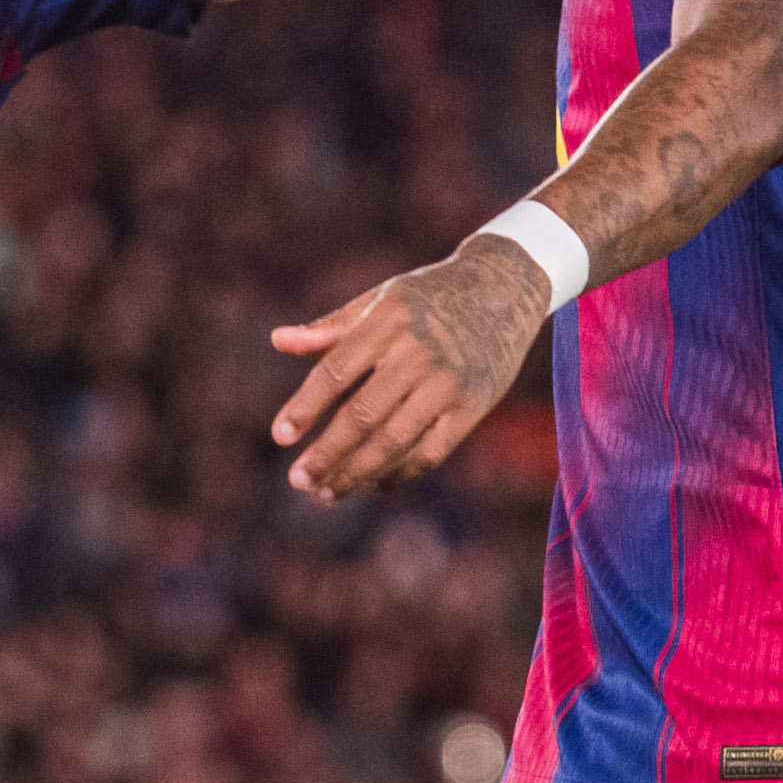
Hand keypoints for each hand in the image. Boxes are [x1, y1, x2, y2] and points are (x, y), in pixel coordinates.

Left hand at [268, 242, 556, 500]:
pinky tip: (371, 484)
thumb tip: (277, 341)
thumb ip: (330, 328)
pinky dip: (398, 474)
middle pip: (363, 415)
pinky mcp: (472, 407)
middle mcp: (418, 354)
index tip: (279, 437)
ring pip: (394, 441)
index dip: (305, 407)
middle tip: (297, 480)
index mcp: (387, 321)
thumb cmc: (427, 298)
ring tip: (325, 493)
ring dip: (356, 473)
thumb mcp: (379, 300)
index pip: (336, 371)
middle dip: (327, 453)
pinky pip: (430, 452)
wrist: (505, 288)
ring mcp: (448, 383)